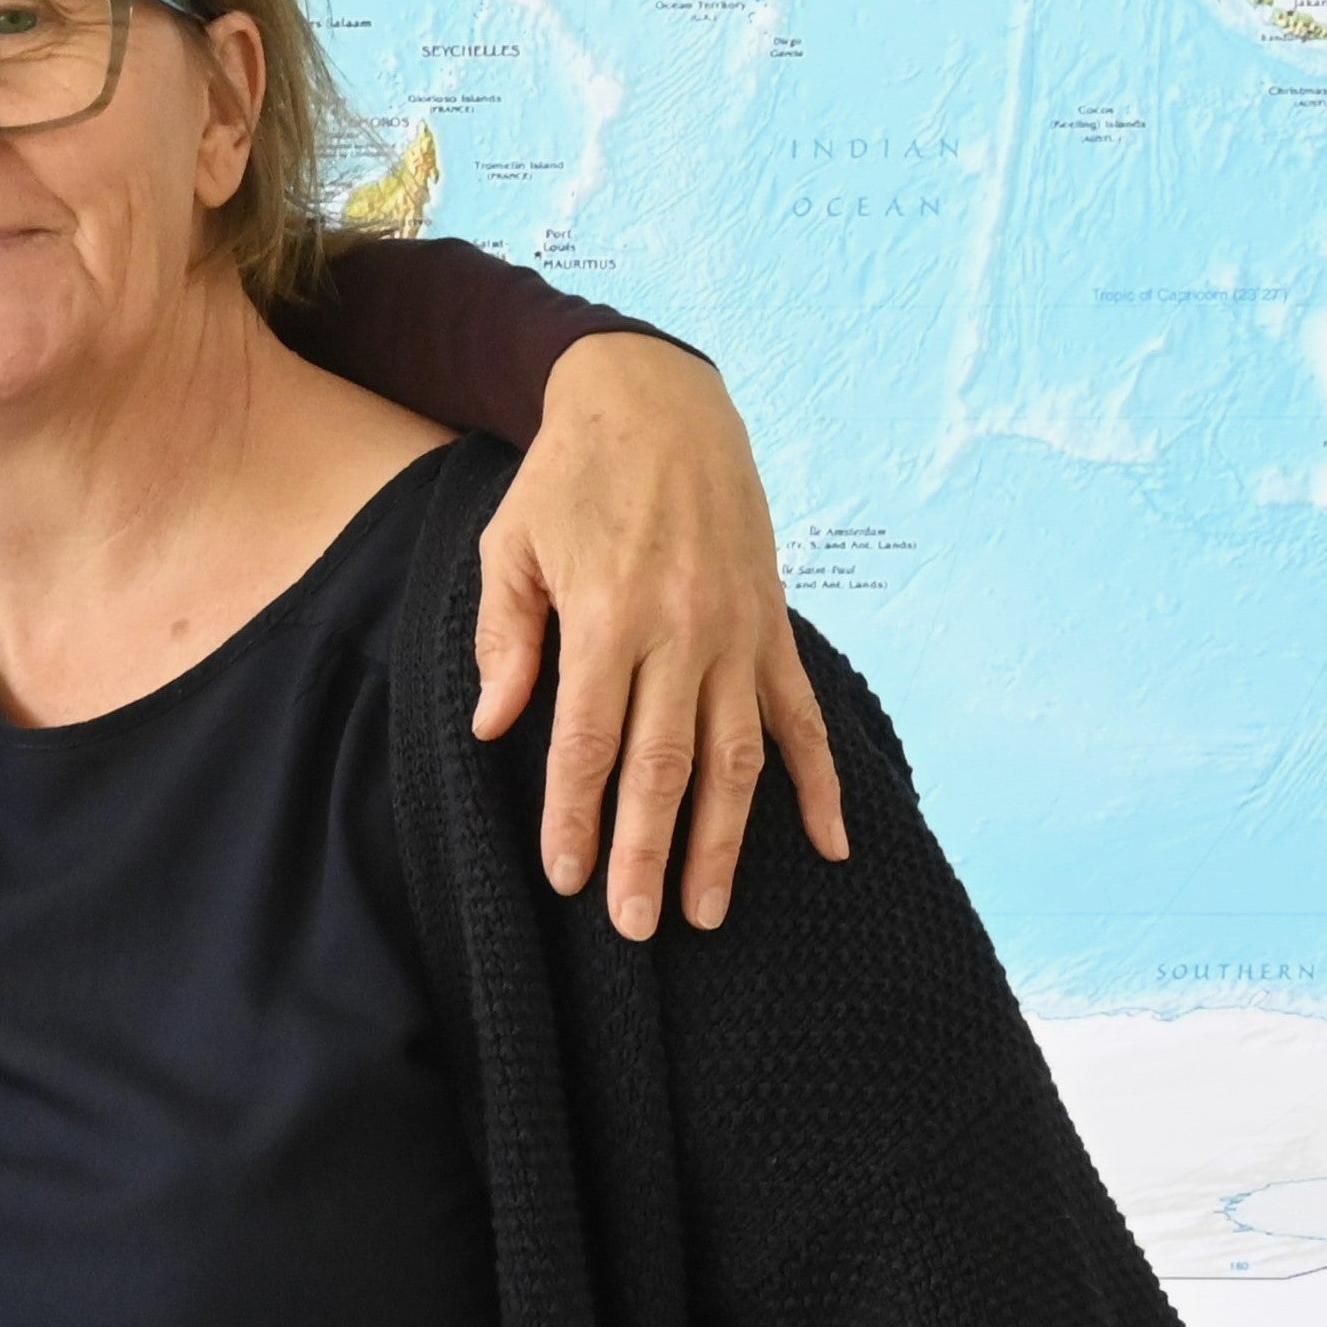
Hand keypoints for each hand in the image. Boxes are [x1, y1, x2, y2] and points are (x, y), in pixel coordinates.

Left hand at [473, 332, 848, 937]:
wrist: (659, 401)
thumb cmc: (568, 476)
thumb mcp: (511, 543)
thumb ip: (506, 637)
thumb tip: (495, 729)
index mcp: (607, 616)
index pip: (589, 741)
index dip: (578, 816)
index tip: (568, 877)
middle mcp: (680, 632)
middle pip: (664, 765)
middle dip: (649, 852)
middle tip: (637, 925)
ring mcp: (736, 632)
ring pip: (737, 756)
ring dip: (726, 838)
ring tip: (710, 911)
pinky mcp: (772, 626)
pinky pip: (801, 715)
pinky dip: (821, 782)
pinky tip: (831, 844)